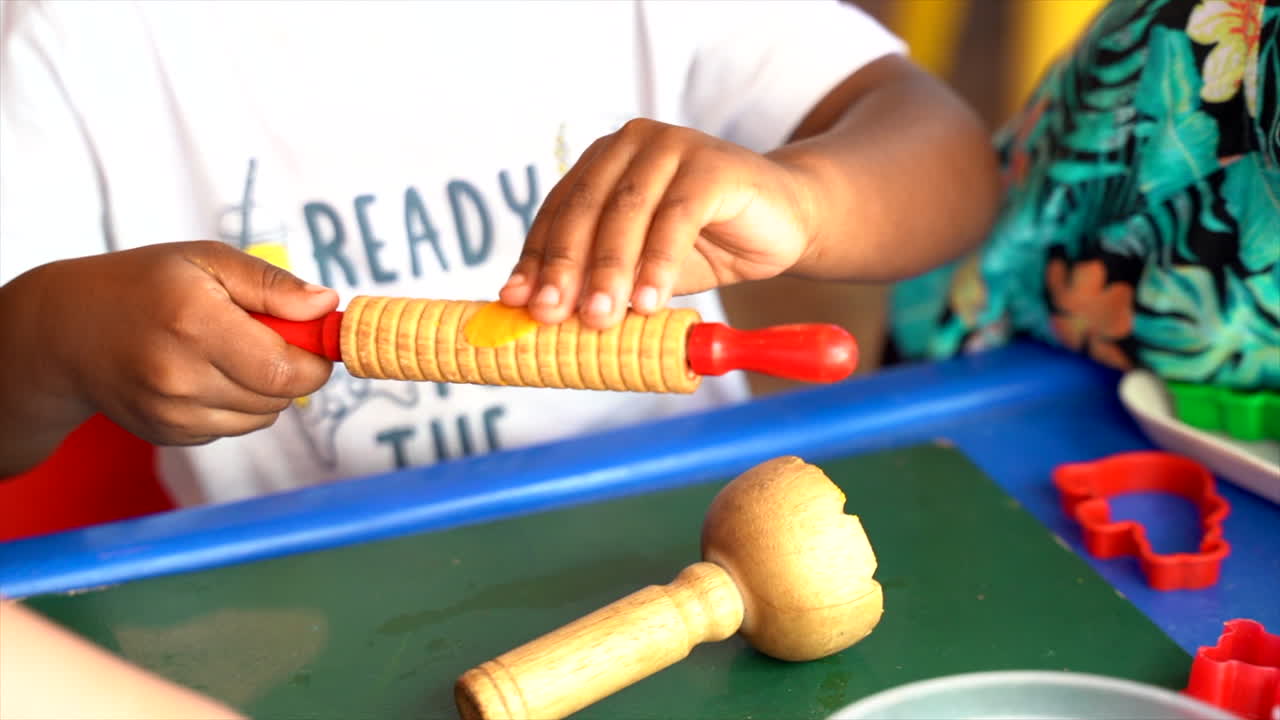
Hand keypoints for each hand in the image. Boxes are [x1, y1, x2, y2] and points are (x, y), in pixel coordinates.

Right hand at [11, 241, 336, 448]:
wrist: (66, 330)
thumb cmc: (144, 285)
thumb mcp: (206, 261)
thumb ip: (272, 284)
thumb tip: (327, 307)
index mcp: (195, 323)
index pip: (286, 369)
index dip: (314, 360)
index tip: (310, 339)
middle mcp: (180, 375)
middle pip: (279, 397)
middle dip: (291, 371)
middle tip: (265, 338)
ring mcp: (170, 412)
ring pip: (260, 417)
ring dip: (264, 390)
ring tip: (229, 353)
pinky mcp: (167, 434)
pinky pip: (232, 427)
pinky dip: (234, 404)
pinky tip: (203, 374)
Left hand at [499, 118, 819, 327]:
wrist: (784, 224)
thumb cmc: (705, 246)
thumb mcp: (640, 269)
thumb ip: (597, 281)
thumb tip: (538, 317)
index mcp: (601, 164)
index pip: (557, 212)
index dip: (536, 259)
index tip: (518, 304)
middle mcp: (630, 145)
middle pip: (585, 209)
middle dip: (565, 267)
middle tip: (553, 317)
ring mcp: (672, 147)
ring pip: (627, 212)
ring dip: (609, 270)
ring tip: (601, 318)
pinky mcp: (713, 165)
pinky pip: (677, 217)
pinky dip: (659, 263)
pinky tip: (649, 301)